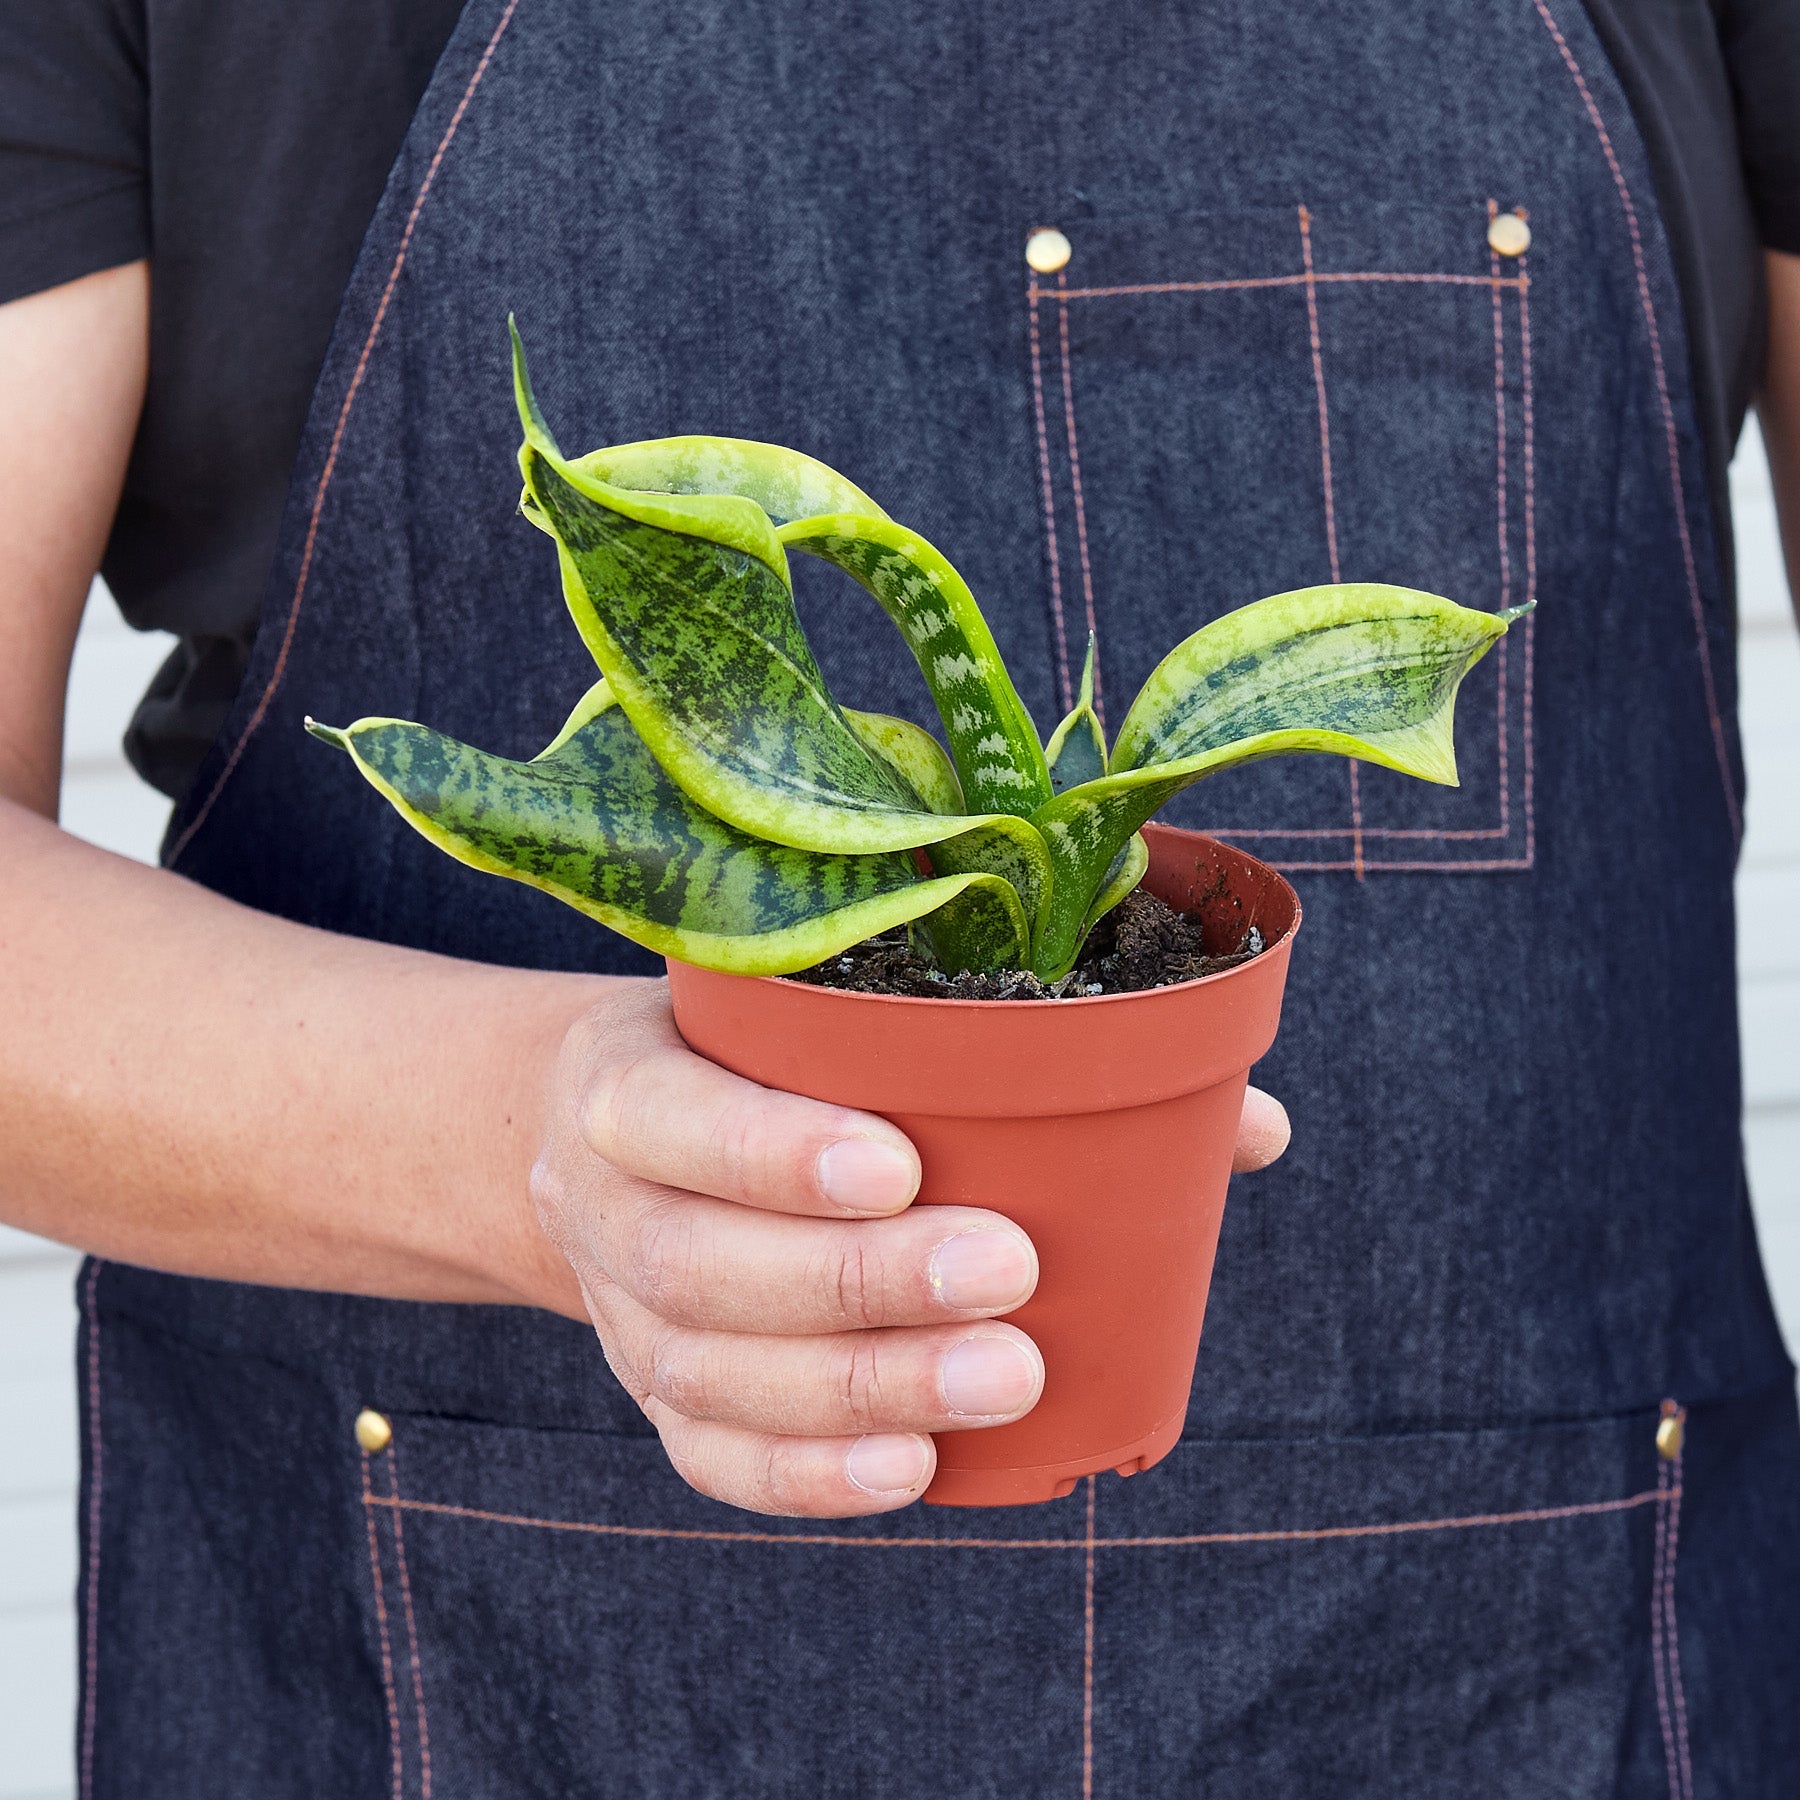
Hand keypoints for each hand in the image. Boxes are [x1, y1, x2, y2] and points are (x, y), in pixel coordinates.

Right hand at [531, 979, 1289, 1518]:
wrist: (621, 1138)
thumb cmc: (768, 1062)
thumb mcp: (832, 1018)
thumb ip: (1014, 1050)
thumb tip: (1246, 1123)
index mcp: (626, 1079)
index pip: (669, 1118)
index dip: (770, 1152)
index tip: (903, 1161)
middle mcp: (600, 1200)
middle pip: (699, 1263)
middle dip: (855, 1281)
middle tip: (1008, 1270)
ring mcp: (616, 1313)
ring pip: (708, 1370)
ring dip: (856, 1387)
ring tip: (1003, 1377)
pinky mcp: (654, 1394)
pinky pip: (710, 1455)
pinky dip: (806, 1476)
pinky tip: (914, 1469)